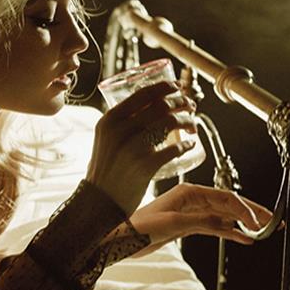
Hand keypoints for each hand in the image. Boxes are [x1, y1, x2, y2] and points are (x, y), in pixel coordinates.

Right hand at [85, 81, 197, 213]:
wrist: (98, 201)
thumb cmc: (104, 170)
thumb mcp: (105, 140)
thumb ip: (120, 124)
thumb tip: (149, 108)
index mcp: (109, 121)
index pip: (142, 95)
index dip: (164, 88)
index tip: (176, 88)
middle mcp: (120, 130)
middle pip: (160, 106)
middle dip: (181, 102)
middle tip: (189, 106)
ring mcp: (133, 147)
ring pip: (170, 123)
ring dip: (187, 120)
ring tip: (191, 124)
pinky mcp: (146, 165)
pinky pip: (175, 148)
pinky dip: (187, 144)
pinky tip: (190, 144)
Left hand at [127, 182, 272, 256]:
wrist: (122, 239)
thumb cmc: (140, 226)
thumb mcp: (173, 223)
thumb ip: (202, 221)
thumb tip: (227, 223)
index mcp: (188, 192)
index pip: (225, 197)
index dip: (245, 209)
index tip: (258, 222)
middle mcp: (191, 199)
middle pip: (228, 204)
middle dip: (250, 213)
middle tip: (271, 222)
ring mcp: (190, 212)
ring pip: (224, 216)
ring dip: (243, 223)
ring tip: (263, 231)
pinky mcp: (187, 226)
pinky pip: (214, 227)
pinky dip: (229, 232)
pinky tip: (244, 238)